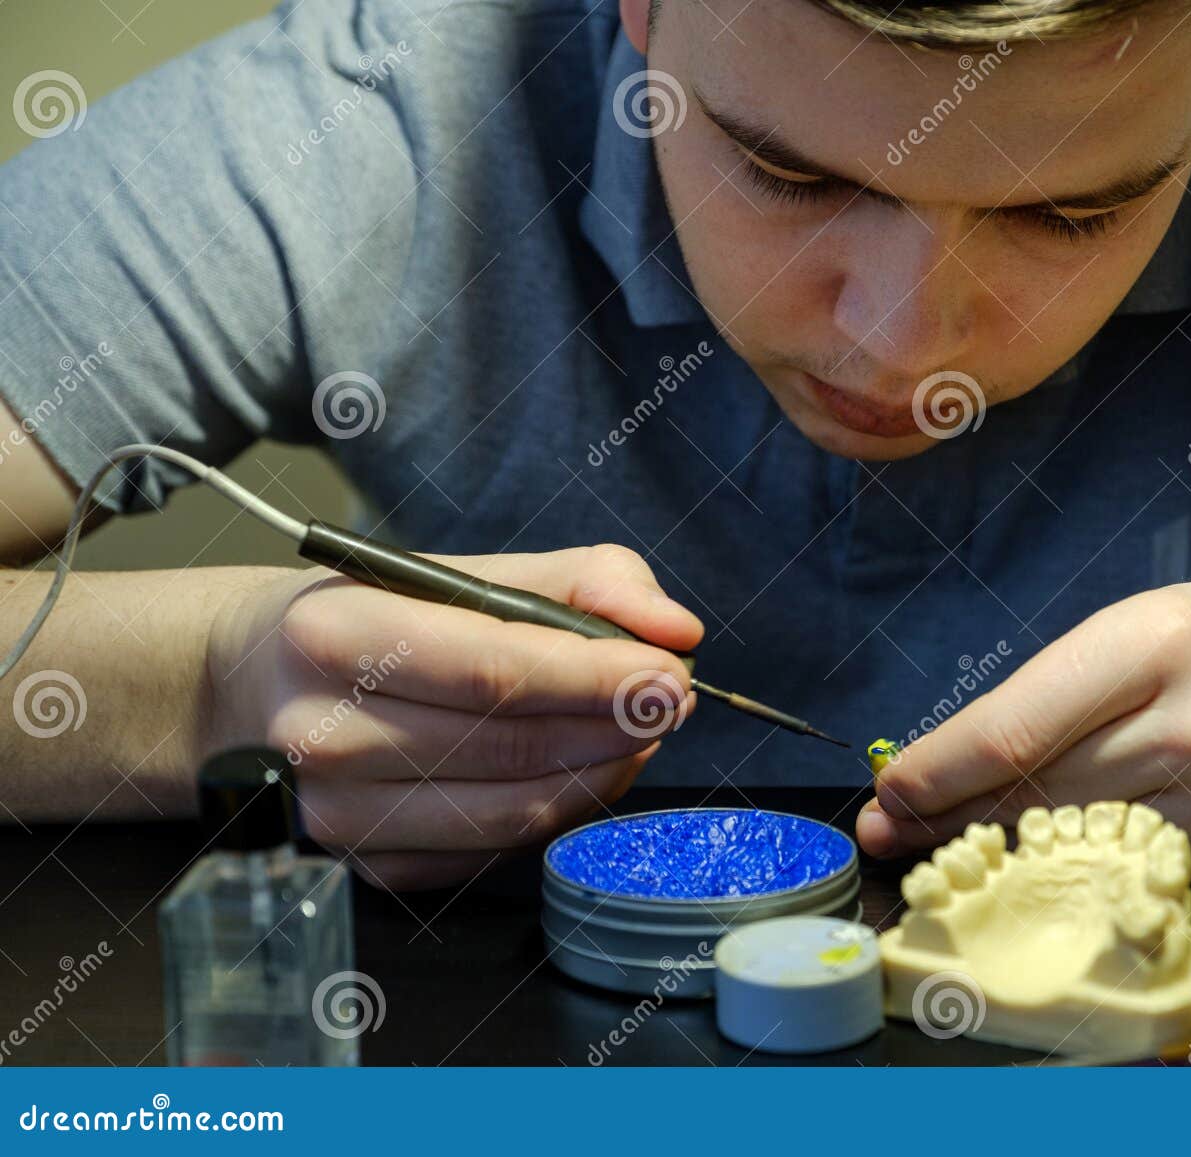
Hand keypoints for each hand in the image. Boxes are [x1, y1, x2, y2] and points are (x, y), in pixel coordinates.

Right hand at [204, 544, 702, 889]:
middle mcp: (323, 732)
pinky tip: (582, 768)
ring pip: (513, 813)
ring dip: (601, 773)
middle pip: (511, 745)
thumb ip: (582, 581)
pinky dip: (558, 810)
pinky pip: (495, 850)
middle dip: (615, 724)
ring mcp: (339, 813)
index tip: (668, 672)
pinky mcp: (367, 866)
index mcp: (336, 635)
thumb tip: (675, 628)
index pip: (493, 670)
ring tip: (638, 730)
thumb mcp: (461, 568)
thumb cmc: (370, 616)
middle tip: (671, 697)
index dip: (595, 678)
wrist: (253, 684)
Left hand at [857, 558, 1190, 876]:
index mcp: (1156, 641)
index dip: (936, 771)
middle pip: (1032, 791)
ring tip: (938, 848)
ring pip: (1072, 838)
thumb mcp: (1159, 619)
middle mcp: (1189, 726)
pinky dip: (1073, 862)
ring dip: (996, 848)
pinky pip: (1127, 860)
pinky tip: (1034, 858)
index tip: (886, 791)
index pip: (1017, 726)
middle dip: (947, 818)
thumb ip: (1070, 685)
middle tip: (887, 832)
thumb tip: (967, 751)